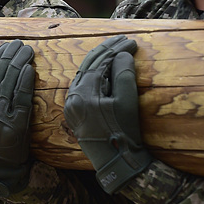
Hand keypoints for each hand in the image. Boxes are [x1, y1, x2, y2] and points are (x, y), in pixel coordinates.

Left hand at [63, 35, 150, 193]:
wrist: (117, 165)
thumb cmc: (125, 134)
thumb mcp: (128, 102)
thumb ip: (124, 74)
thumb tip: (122, 54)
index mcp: (83, 94)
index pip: (100, 63)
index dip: (117, 49)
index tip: (132, 41)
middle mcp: (72, 98)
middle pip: (89, 66)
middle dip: (107, 50)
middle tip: (124, 39)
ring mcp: (71, 106)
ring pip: (84, 75)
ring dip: (100, 61)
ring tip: (115, 48)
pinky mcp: (75, 113)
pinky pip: (83, 86)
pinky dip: (95, 75)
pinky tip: (104, 68)